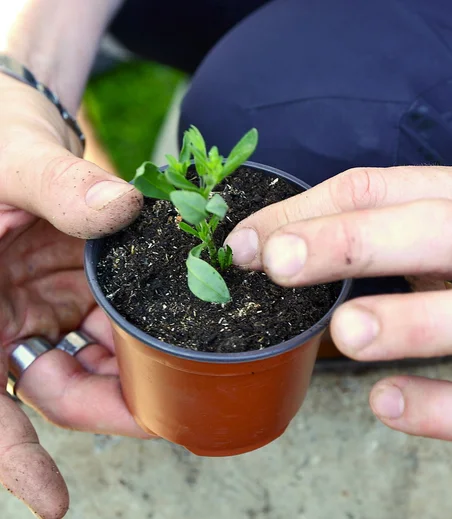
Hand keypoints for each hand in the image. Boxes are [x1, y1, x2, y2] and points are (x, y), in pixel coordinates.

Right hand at [0, 75, 145, 517]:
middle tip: (166, 397)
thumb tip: (120, 207)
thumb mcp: (12, 161)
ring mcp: (39, 308)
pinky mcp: (69, 291)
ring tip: (171, 349)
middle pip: (53, 390)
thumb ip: (58, 185)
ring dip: (129, 362)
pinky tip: (160, 318)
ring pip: (89, 362)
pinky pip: (107, 327)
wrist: (8, 124)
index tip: (54, 503)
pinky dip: (133, 329)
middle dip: (110, 397)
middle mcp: (3, 322)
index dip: (15, 460)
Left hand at [225, 165, 451, 453]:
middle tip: (281, 264)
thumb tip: (271, 244)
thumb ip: (376, 234)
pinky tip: (388, 404)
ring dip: (411, 322)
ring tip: (346, 333)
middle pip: (442, 230)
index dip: (310, 214)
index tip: (250, 245)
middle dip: (354, 243)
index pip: (384, 188)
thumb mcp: (449, 237)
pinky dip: (445, 408)